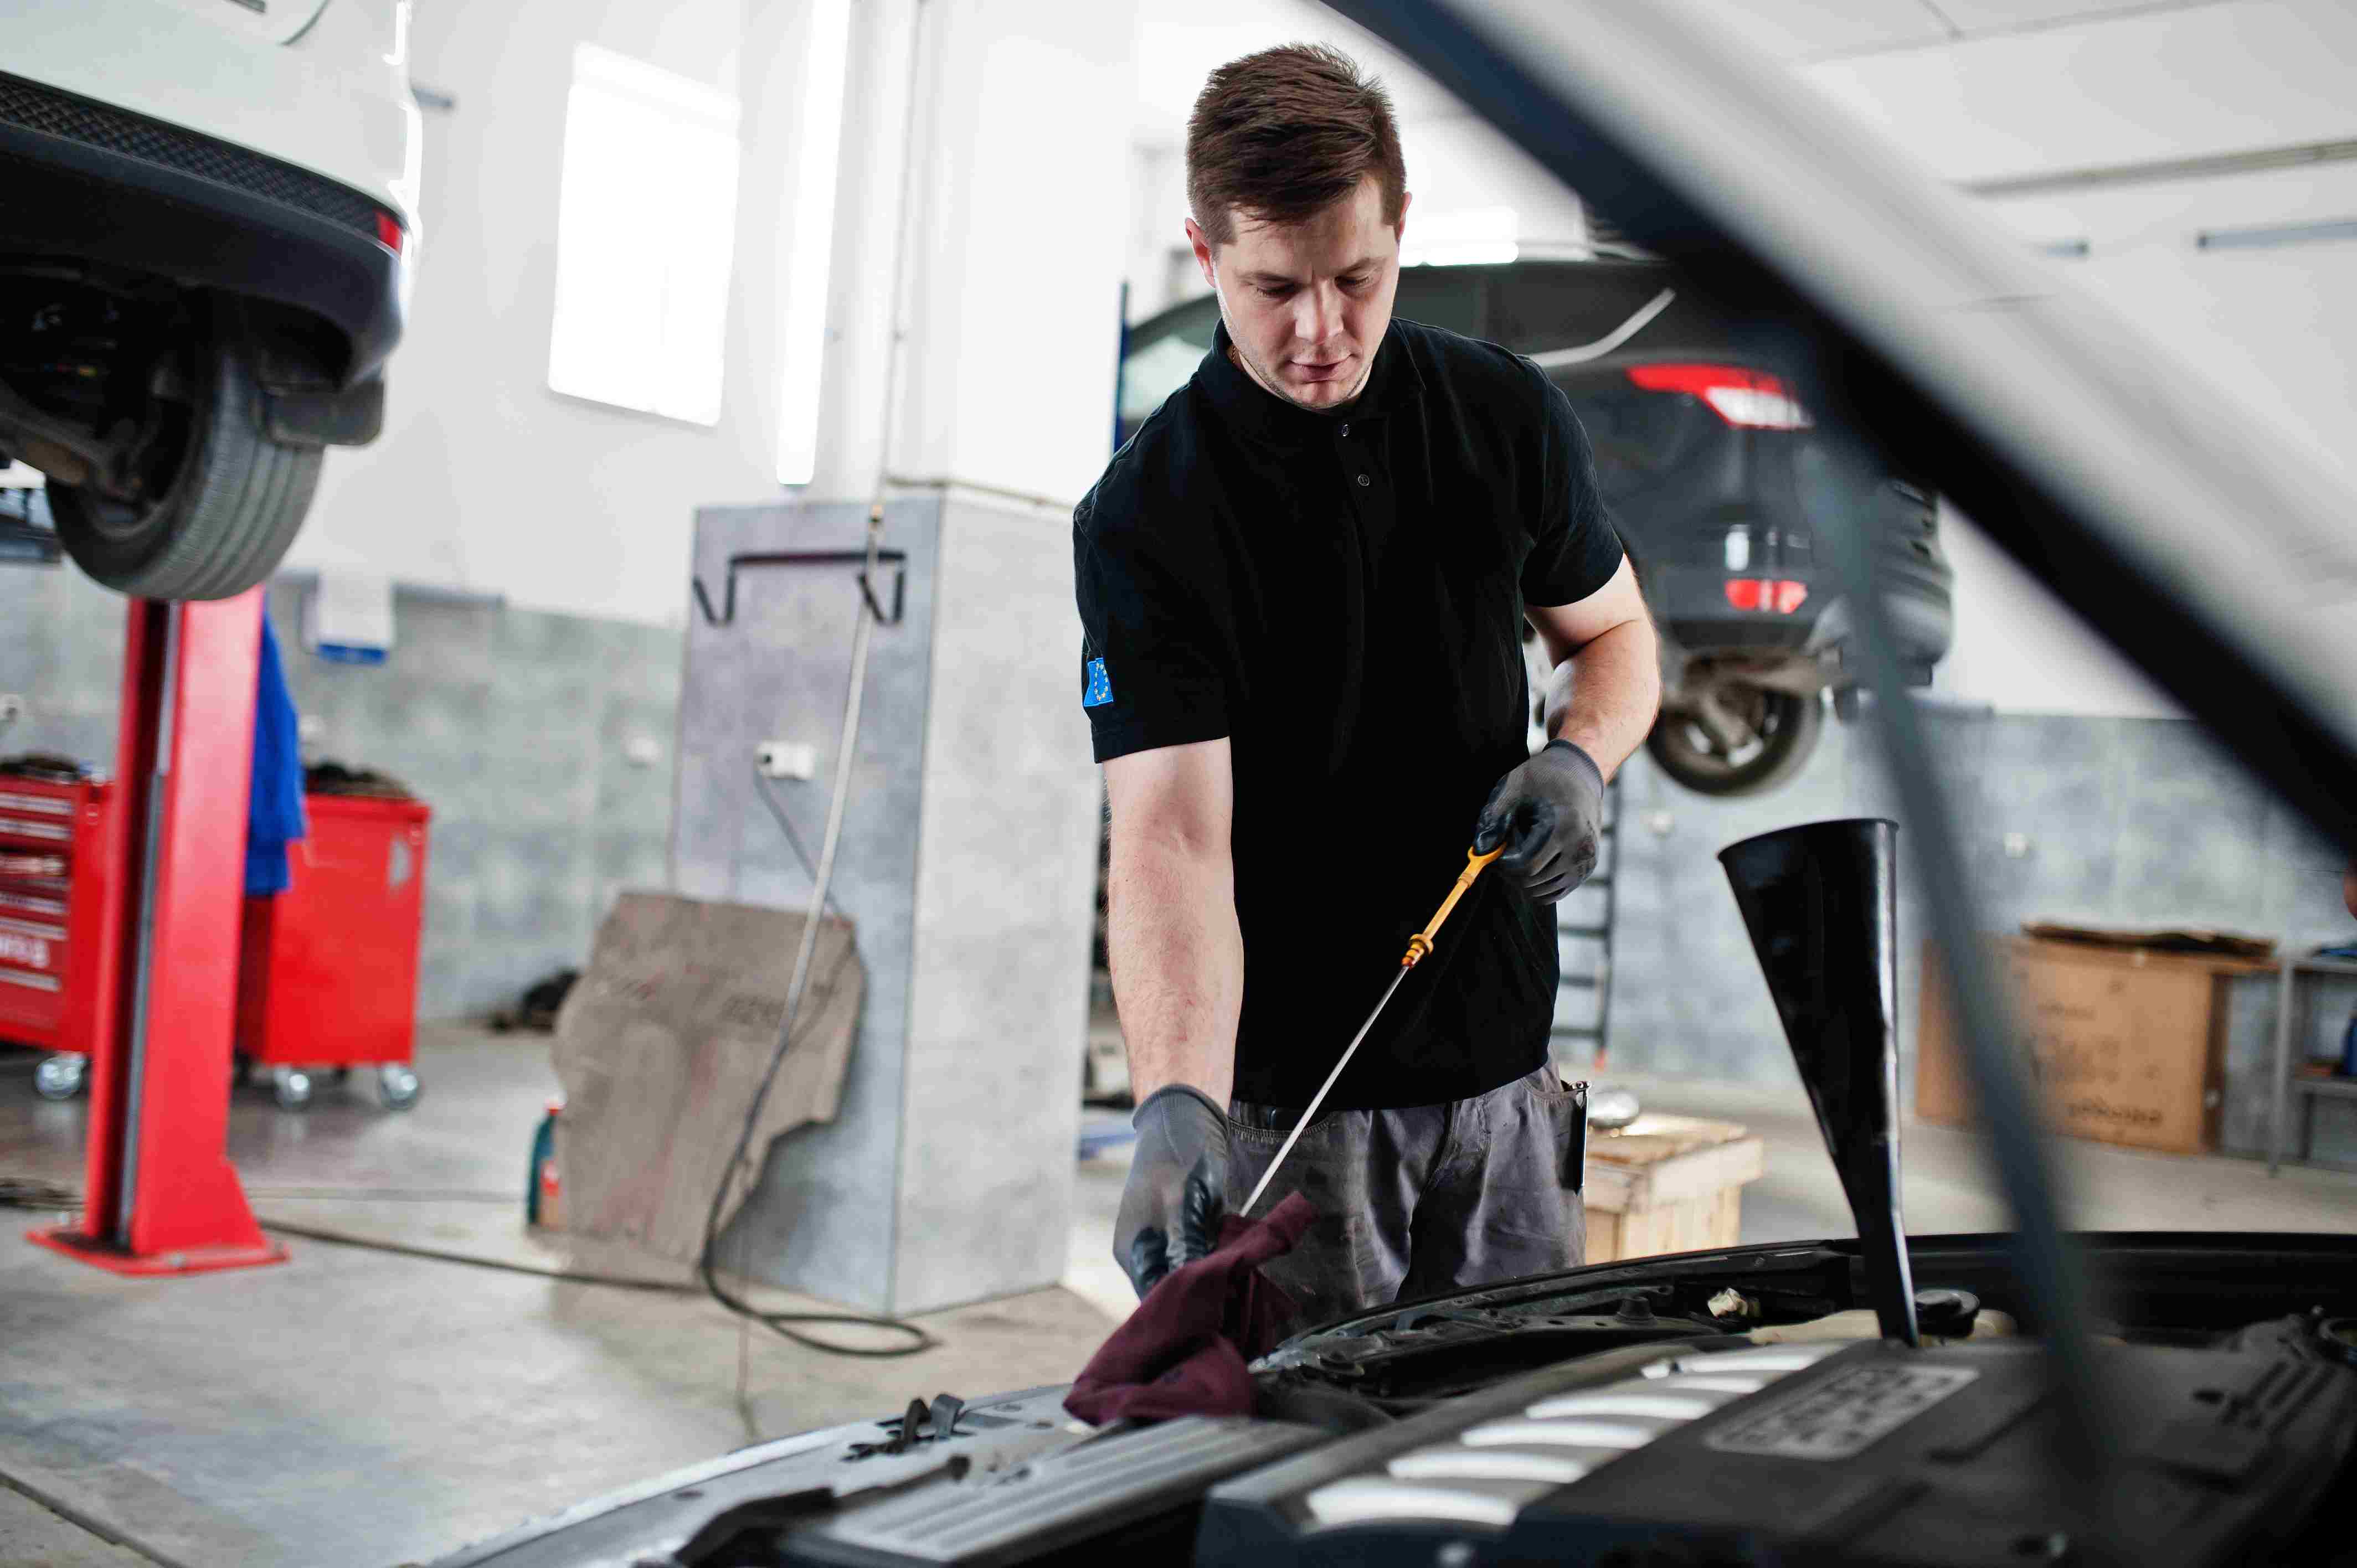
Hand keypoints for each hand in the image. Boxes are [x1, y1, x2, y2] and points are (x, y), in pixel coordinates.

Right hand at [1116, 1085, 1229, 1297]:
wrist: (1184, 1121)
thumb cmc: (1178, 1157)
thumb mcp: (1182, 1200)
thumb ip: (1183, 1242)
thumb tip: (1186, 1282)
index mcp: (1132, 1250)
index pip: (1154, 1295)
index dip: (1182, 1304)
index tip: (1215, 1304)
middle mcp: (1142, 1252)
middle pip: (1170, 1287)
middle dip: (1200, 1288)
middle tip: (1231, 1286)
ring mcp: (1160, 1241)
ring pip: (1186, 1272)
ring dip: (1209, 1271)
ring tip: (1234, 1267)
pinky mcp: (1179, 1233)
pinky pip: (1196, 1255)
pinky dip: (1214, 1255)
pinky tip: (1231, 1249)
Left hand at [1474, 739, 1605, 903]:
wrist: (1579, 776)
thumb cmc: (1542, 779)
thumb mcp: (1514, 787)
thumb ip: (1494, 818)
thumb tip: (1480, 850)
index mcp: (1565, 826)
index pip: (1526, 866)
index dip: (1502, 864)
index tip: (1494, 852)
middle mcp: (1581, 847)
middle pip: (1532, 881)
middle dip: (1509, 871)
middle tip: (1503, 852)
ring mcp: (1586, 861)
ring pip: (1541, 891)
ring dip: (1522, 877)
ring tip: (1520, 850)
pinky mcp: (1586, 870)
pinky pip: (1554, 892)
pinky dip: (1536, 884)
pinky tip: (1531, 861)